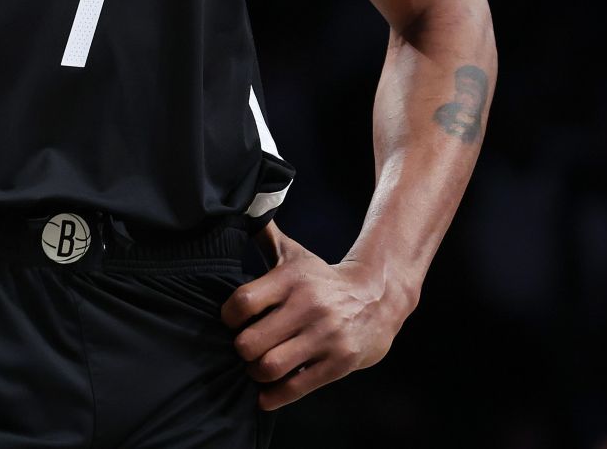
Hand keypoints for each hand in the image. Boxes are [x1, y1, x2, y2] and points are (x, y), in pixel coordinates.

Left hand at [220, 230, 411, 410]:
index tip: (231, 321)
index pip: (242, 302)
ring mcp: (325, 336)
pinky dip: (274, 396)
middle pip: (250, 341)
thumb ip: (265, 236)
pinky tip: (266, 394)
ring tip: (257, 368)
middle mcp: (308, 306)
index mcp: (292, 279)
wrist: (378, 298)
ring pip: (269, 367)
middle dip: (241, 350)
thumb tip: (242, 209)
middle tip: (244, 349)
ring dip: (256, 373)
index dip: (228, 317)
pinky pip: (296, 387)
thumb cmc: (323, 279)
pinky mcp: (340, 363)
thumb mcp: (295, 255)